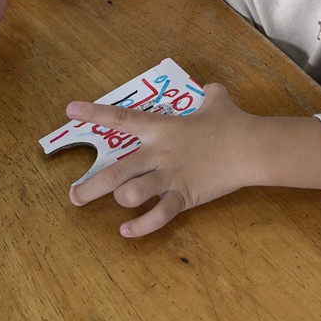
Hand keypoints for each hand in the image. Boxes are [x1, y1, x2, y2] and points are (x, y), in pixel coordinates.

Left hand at [67, 84, 320, 237]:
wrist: (250, 147)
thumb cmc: (233, 123)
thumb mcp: (218, 101)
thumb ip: (210, 94)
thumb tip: (213, 88)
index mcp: (162, 128)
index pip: (122, 118)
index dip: (95, 113)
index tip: (70, 109)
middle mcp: (159, 153)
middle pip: (116, 171)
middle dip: (91, 187)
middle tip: (75, 196)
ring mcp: (170, 176)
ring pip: (131, 194)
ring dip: (121, 201)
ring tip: (120, 204)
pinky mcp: (184, 196)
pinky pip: (157, 216)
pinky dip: (141, 227)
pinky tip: (128, 232)